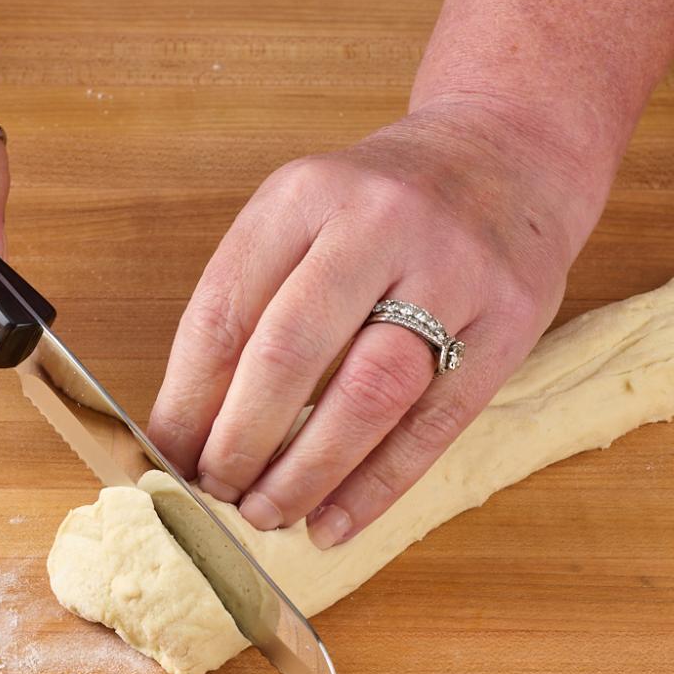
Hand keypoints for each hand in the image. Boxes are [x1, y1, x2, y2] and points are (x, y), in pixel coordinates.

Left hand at [146, 101, 604, 548]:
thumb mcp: (305, 216)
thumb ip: (251, 303)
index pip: (226, 311)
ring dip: (306, 473)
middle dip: (239, 441)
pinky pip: (434, 424)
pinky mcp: (509, 323)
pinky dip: (376, 486)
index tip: (162, 459)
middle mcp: (378, 224)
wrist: (511, 150)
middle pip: (289, 354)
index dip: (186, 400)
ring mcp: (453, 272)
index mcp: (305, 195)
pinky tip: (334, 523)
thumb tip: (185, 428)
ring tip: (267, 516)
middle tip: (214, 493)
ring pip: (367, 395)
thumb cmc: (383, 205)